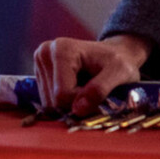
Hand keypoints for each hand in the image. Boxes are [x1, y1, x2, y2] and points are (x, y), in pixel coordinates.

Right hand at [33, 34, 151, 115]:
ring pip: (49, 104)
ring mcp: (39, 63)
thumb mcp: (120, 73)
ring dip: (69, 104)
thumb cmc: (119, 62)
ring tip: (84, 88)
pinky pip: (48, 102)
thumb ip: (100, 89)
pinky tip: (75, 88)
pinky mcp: (40, 74)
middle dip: (74, 104)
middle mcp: (45, 53)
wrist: (115, 54)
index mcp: (61, 49)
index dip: (82, 101)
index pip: (62, 94)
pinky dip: (64, 102)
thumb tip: (78, 109)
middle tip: (91, 91)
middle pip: (53, 101)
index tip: (97, 92)